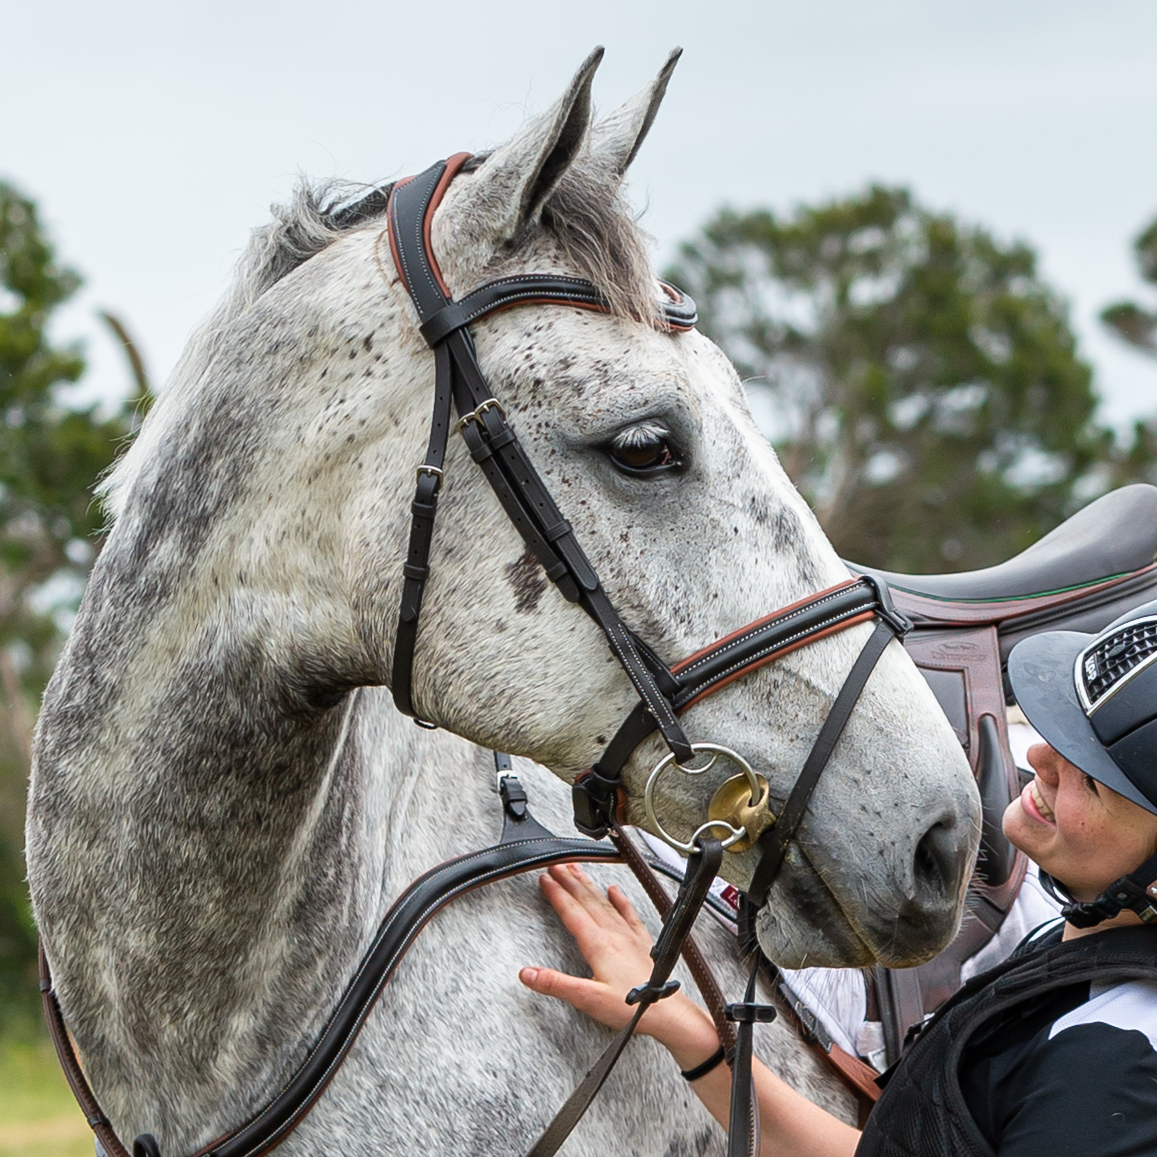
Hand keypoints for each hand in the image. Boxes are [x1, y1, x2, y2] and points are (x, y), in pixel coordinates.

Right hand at [519, 864, 718, 1064]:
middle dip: (569, 881)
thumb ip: (556, 984)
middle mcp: (613, 934)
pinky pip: (628, 913)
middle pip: (586, 900)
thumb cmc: (629, 1007)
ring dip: (588, 884)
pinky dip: (619, 899)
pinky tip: (614, 890)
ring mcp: (629, 935)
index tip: (545, 878)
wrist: (665, 1011)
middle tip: (556, 865)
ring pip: (604, 902)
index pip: (571, 912)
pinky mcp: (642, 941)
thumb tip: (527, 973)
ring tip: (577, 870)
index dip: (556, 893)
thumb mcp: (587, 999)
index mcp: (598, 944)